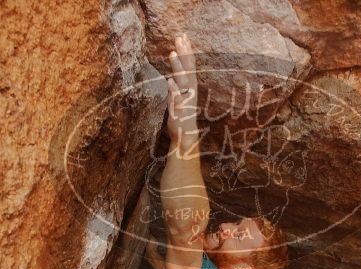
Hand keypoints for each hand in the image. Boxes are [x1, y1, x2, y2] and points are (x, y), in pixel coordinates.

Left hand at [166, 34, 197, 150]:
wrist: (185, 139)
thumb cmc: (181, 118)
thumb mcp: (178, 98)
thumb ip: (177, 86)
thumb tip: (173, 75)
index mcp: (190, 88)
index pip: (190, 66)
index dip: (187, 51)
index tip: (184, 36)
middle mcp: (190, 92)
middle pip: (188, 69)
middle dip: (185, 53)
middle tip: (180, 38)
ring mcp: (185, 101)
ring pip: (183, 82)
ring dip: (178, 68)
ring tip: (172, 54)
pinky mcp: (180, 112)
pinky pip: (177, 100)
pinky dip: (174, 90)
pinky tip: (169, 81)